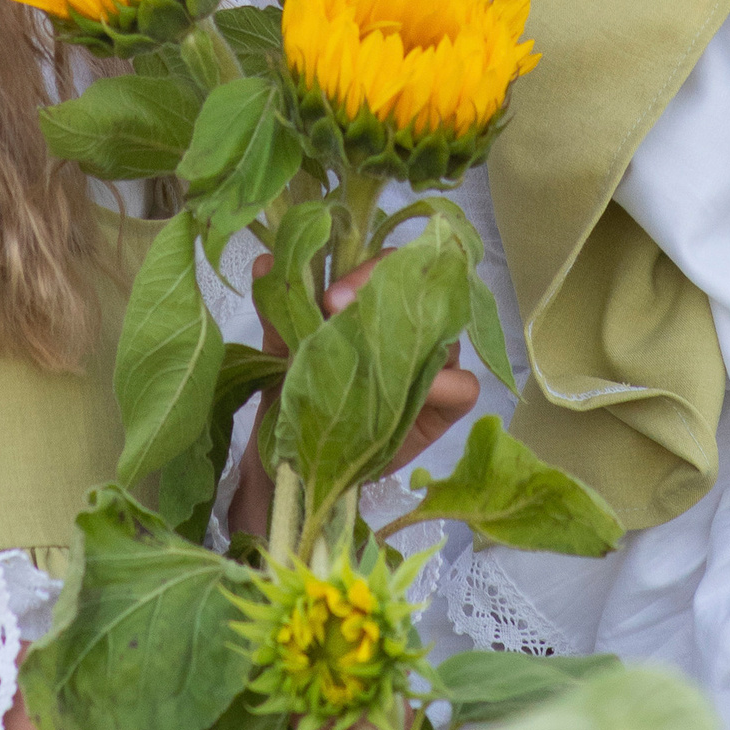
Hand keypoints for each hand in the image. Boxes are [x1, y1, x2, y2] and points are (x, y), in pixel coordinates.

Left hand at [226, 253, 481, 538]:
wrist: (297, 466)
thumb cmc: (296, 400)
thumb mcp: (282, 356)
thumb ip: (278, 313)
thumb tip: (265, 262)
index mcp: (373, 305)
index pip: (388, 266)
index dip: (364, 273)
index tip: (329, 297)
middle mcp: (409, 325)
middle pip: (422, 287)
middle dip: (384, 293)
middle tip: (339, 310)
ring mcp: (434, 362)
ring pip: (445, 331)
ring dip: (413, 337)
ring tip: (375, 358)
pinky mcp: (446, 406)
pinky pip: (464, 386)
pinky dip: (444, 385)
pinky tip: (412, 391)